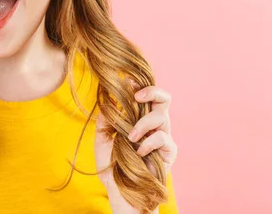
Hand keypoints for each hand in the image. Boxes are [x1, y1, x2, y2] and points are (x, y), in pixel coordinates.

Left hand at [95, 81, 176, 210]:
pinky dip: (149, 142)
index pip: (145, 95)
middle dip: (152, 91)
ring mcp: (163, 136)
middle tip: (137, 96)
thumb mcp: (102, 138)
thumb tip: (108, 98)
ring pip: (162, 115)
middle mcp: (154, 124)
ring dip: (143, 123)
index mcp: (139, 117)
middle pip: (164, 98)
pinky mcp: (169, 151)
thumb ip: (105, 119)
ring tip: (130, 137)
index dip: (139, 85)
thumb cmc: (112, 164)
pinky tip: (139, 151)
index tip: (126, 81)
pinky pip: (163, 138)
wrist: (120, 189)